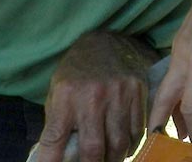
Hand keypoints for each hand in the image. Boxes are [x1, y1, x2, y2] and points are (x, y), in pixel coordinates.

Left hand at [30, 31, 158, 161]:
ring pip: (119, 144)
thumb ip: (56, 124)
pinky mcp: (138, 91)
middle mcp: (93, 95)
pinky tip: (123, 147)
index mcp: (66, 95)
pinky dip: (131, 145)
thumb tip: (53, 159)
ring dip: (114, 159)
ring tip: (108, 160)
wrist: (106, 42)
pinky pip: (137, 131)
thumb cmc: (77, 72)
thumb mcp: (58, 92)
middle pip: (93, 149)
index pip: (55, 139)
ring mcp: (119, 93)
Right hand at [148, 0, 191, 147]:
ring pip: (167, 86)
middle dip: (161, 123)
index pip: (191, 104)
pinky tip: (184, 103)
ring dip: (168, 109)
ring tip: (175, 133)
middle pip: (164, 97)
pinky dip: (174, 93)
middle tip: (163, 145)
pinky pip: (172, 74)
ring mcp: (178, 48)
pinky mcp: (180, 42)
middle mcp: (182, 55)